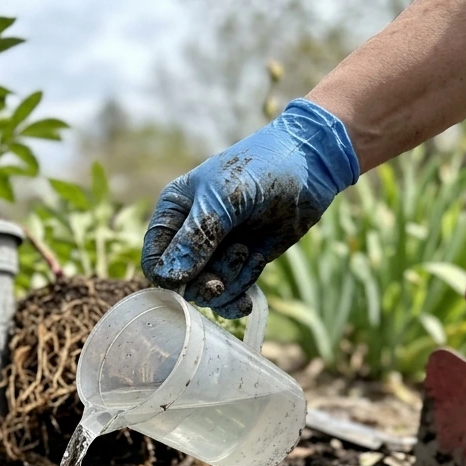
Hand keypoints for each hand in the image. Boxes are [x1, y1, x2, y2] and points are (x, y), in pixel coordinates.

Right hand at [141, 98, 359, 317]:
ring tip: (251, 252)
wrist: (310, 165)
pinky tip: (248, 300)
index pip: (154, 260)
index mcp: (174, 213)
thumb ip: (196, 238)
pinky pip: (229, 296)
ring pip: (207, 291)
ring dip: (230, 282)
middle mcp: (190, 236)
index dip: (168, 276)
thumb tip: (169, 278)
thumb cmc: (260, 169)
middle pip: (181, 282)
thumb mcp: (224, 198)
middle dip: (205, 280)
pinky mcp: (242, 264)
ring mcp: (217, 252)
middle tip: (235, 257)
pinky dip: (238, 300)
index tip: (191, 276)